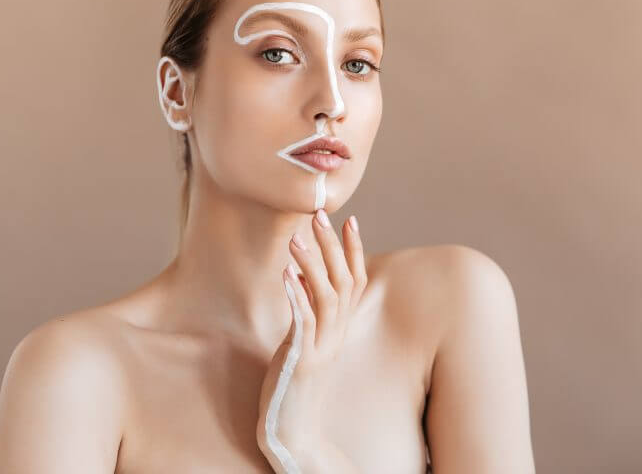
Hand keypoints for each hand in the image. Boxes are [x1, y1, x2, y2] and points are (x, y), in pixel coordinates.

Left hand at [256, 210, 367, 467]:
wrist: (290, 427)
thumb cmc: (293, 381)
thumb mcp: (305, 340)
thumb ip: (309, 310)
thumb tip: (301, 275)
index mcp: (339, 328)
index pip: (355, 281)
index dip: (353, 250)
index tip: (348, 219)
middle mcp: (336, 334)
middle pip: (344, 282)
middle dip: (332, 246)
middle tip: (319, 214)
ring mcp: (321, 347)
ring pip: (327, 298)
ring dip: (312, 265)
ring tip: (296, 238)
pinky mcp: (303, 360)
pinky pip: (303, 322)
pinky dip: (297, 295)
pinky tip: (286, 274)